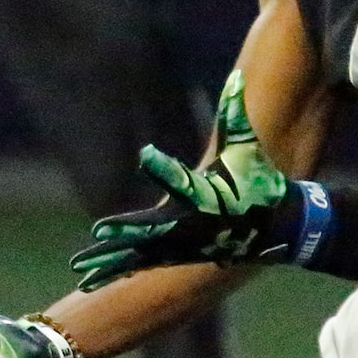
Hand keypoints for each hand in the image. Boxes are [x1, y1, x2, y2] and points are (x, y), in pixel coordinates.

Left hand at [71, 71, 296, 287]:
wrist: (279, 227)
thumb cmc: (259, 182)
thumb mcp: (249, 148)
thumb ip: (237, 115)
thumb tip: (238, 77)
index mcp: (206, 196)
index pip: (183, 178)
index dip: (164, 166)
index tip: (145, 155)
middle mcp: (192, 225)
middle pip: (154, 229)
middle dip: (126, 232)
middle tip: (99, 233)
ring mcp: (184, 246)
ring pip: (142, 256)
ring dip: (111, 263)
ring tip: (79, 271)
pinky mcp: (178, 256)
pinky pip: (143, 265)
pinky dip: (118, 272)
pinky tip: (91, 280)